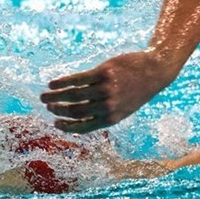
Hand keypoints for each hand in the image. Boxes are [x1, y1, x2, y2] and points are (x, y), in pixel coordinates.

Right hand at [41, 51, 172, 133]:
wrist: (154, 71)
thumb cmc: (137, 90)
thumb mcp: (123, 108)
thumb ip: (104, 113)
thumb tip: (78, 116)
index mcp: (111, 118)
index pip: (82, 127)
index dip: (66, 126)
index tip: (55, 122)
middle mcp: (107, 106)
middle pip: (74, 111)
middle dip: (57, 110)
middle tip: (47, 105)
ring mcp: (105, 89)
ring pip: (72, 95)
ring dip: (54, 96)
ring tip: (45, 95)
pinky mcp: (103, 73)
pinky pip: (77, 79)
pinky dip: (62, 82)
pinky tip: (53, 83)